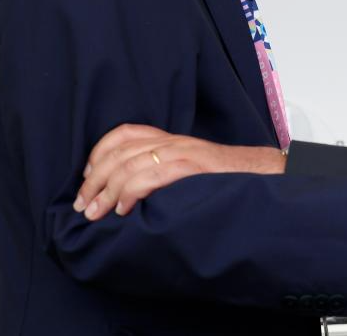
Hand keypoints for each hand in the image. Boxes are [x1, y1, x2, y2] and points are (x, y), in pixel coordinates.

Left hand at [73, 124, 285, 220]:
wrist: (263, 175)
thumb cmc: (228, 179)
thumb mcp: (191, 168)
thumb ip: (164, 173)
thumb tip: (130, 195)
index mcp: (172, 139)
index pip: (124, 134)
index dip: (99, 153)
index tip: (86, 177)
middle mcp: (173, 141)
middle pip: (119, 151)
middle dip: (95, 179)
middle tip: (83, 204)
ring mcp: (181, 153)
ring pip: (128, 165)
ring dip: (106, 191)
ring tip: (95, 213)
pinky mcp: (188, 167)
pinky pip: (148, 176)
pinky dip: (129, 193)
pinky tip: (123, 210)